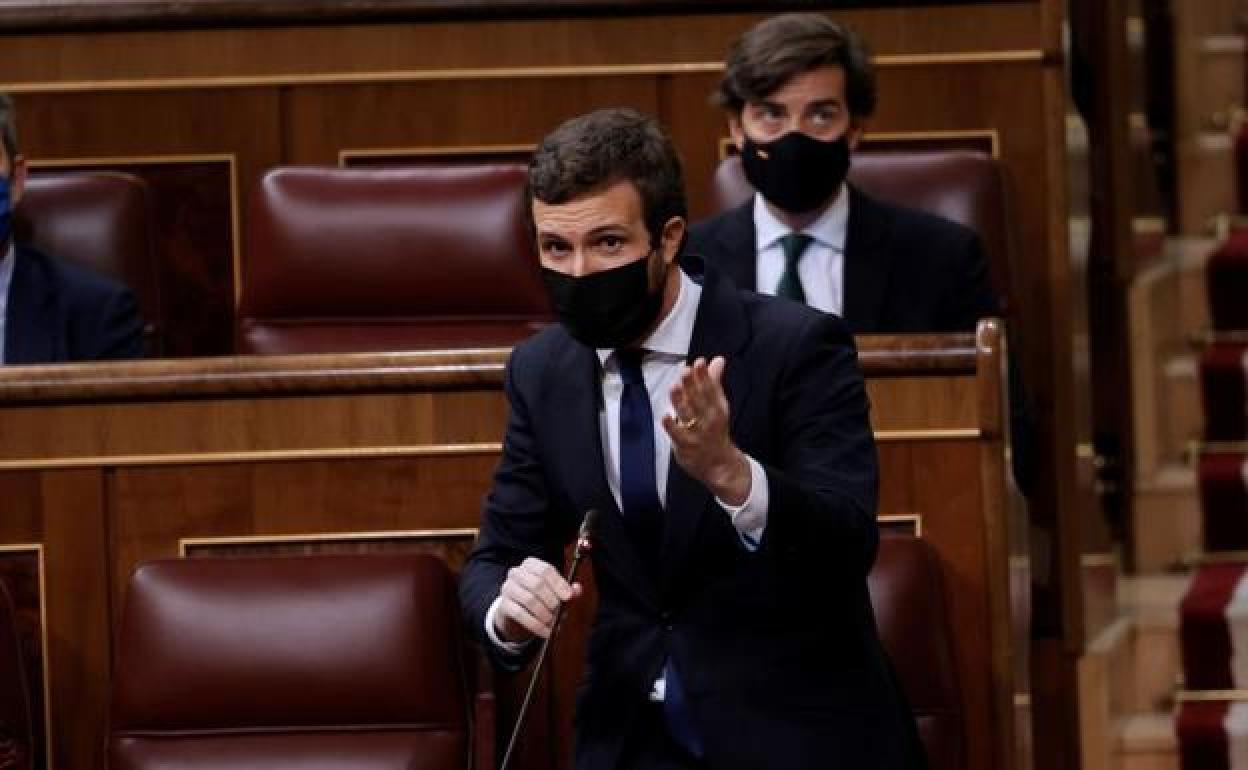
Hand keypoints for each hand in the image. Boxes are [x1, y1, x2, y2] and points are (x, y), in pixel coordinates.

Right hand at [494, 557, 582, 643]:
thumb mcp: (554, 592)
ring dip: (544, 614)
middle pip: (537, 584)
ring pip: (529, 600)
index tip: (568, 597)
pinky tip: (545, 631)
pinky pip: (520, 615)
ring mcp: (508, 588)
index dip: (558, 584)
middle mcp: (517, 573)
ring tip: (552, 622)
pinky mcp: (503, 605)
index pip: (546, 570)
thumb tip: (577, 589)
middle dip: (551, 600)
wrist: (516, 612)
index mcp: (531, 564)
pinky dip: (535, 625)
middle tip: (558, 611)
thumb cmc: (539, 597)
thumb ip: (567, 590)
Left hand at [662, 356, 750, 505]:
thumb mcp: (718, 405)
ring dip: (681, 401)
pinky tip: (665, 416)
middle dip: (692, 385)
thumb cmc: (715, 430)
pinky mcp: (686, 445)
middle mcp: (708, 419)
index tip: (699, 362)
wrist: (720, 464)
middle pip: (699, 399)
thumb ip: (714, 381)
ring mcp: (697, 433)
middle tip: (685, 371)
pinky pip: (678, 435)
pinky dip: (672, 426)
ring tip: (675, 387)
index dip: (704, 375)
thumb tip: (718, 359)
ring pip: (688, 414)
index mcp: (717, 407)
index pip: (710, 389)